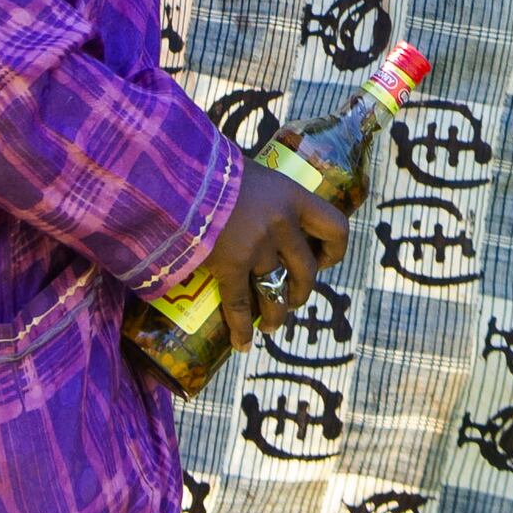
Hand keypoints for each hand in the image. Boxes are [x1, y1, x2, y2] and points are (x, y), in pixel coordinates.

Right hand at [200, 153, 345, 351]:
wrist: (177, 172)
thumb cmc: (209, 168)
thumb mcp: (249, 174)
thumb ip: (260, 195)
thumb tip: (254, 205)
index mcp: (292, 195)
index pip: (335, 228)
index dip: (333, 252)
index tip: (322, 261)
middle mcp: (282, 223)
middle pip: (306, 271)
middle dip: (300, 292)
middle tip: (291, 299)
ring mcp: (258, 246)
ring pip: (276, 294)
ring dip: (276, 315)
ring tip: (270, 326)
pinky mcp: (230, 265)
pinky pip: (240, 306)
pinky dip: (242, 329)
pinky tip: (242, 343)